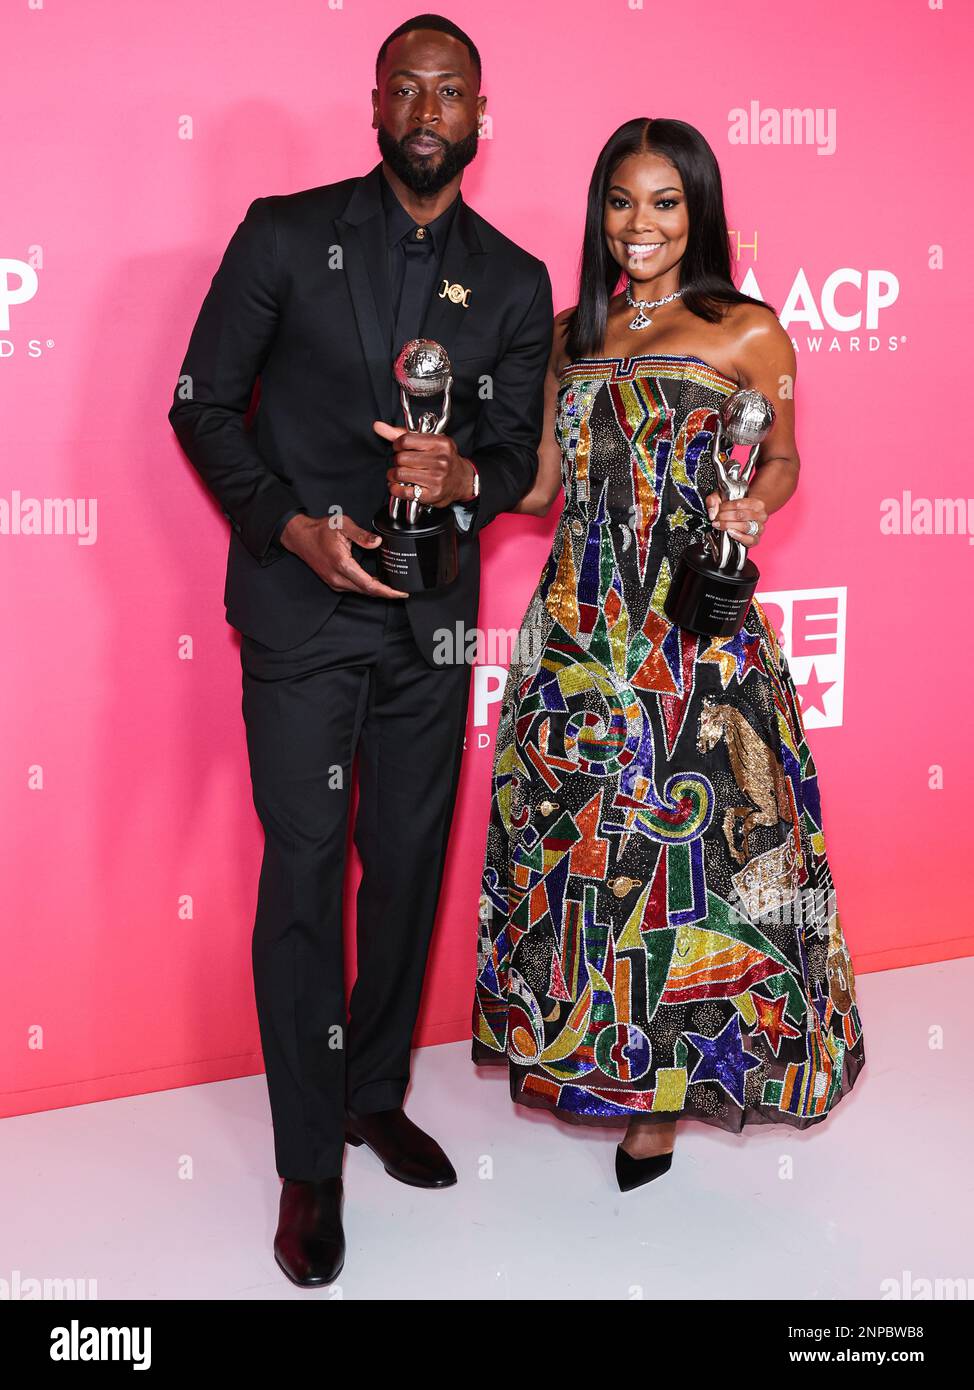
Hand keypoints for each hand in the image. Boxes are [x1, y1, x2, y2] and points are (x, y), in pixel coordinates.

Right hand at [279, 512, 407, 597]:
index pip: (369, 585)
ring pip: (360, 591)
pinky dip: (366, 588)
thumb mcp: (343, 525)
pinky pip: (354, 589)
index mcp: (342, 564)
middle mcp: (338, 578)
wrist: (300, 537)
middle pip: (367, 591)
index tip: (400, 592)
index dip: (387, 591)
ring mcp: (334, 582)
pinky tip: (375, 583)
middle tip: (401, 591)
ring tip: (391, 588)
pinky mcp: (333, 583)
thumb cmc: (320, 530)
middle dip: (386, 593)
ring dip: (376, 591)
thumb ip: (361, 535)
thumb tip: (377, 542)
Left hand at [372, 420, 475, 505]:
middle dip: (396, 461)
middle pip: (401, 458)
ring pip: (400, 474)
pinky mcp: (432, 494)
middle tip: (401, 463)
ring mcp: (437, 478)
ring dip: (393, 475)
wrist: (462, 480)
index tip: (399, 448)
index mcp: (440, 443)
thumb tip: (378, 426)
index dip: (397, 445)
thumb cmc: (444, 458)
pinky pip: (404, 491)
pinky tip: (398, 486)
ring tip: (397, 475)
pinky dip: (395, 489)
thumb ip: (402, 434)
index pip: (406, 440)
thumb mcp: (429, 441)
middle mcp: (440, 460)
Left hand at [704, 492, 767, 547]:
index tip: (718, 510)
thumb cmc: (737, 507)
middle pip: (741, 515)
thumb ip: (714, 501)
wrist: (748, 514)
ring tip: (720, 525)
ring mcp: (760, 528)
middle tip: (717, 518)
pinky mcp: (756, 539)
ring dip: (729, 526)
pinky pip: (750, 540)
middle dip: (725, 517)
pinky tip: (730, 533)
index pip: (739, 504)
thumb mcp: (724, 498)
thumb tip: (712, 513)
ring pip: (745, 526)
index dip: (725, 507)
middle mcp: (761, 515)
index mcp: (757, 503)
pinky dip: (739, 536)